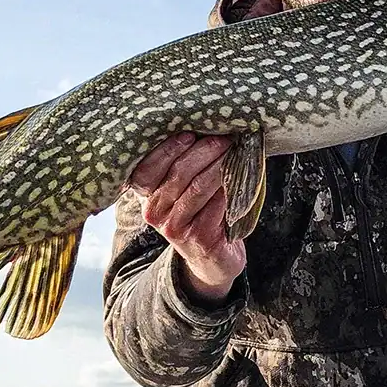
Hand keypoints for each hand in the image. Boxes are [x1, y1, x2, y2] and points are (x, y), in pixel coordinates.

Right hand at [126, 132, 245, 304]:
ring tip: (234, 150)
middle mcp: (154, 212)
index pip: (146, 169)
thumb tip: (203, 128)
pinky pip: (217, 203)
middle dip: (202, 151)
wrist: (212, 259)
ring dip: (219, 164)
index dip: (166, 150)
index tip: (188, 133)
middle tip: (223, 137)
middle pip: (177, 174)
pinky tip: (241, 174)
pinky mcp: (199, 237)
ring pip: (198, 186)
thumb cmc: (199, 214)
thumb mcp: (181, 193)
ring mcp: (175, 227)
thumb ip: (182, 167)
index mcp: (146, 196)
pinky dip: (230, 185)